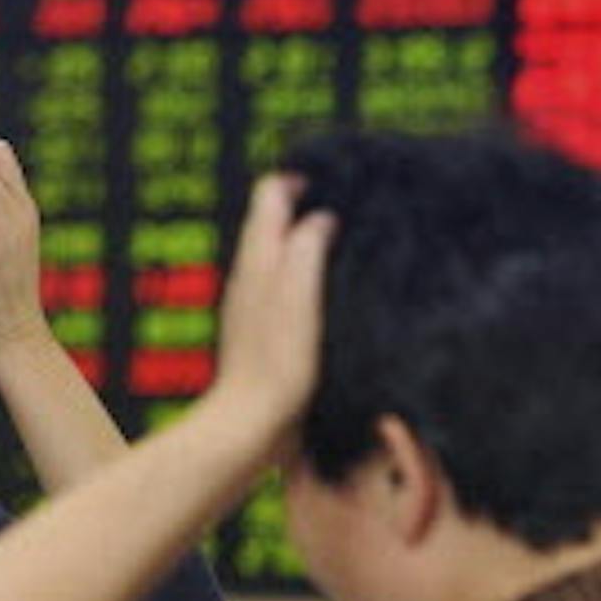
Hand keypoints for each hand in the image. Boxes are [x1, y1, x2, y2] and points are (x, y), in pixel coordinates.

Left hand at [211, 174, 334, 452]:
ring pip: (278, 252)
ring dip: (305, 237)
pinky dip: (306, 272)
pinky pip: (285, 285)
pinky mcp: (266, 330)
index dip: (297, 179)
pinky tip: (333, 287)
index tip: (335, 175)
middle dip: (303, 202)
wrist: (250, 424)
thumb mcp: (298, 299)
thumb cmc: (277, 364)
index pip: (269, 197)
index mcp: (259, 260)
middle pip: (272, 220)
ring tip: (349, 235)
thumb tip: (319, 216)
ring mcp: (256, 303)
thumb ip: (304, 251)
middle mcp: (251, 275)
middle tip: (349, 199)